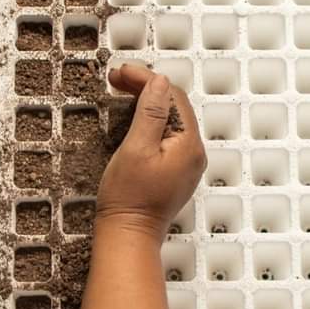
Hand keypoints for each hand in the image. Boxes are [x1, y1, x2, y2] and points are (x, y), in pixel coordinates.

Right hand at [96, 65, 206, 240]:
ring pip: (169, 120)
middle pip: (173, 107)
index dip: (146, 80)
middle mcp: (193, 153)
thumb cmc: (128, 197)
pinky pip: (166, 136)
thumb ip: (150, 113)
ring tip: (120, 92)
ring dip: (146, 102)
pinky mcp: (174, 172)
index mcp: (189, 145)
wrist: (127, 235)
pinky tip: (132, 116)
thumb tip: (159, 83)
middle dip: (145, 88)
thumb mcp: (135, 148)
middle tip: (116, 79)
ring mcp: (185, 164)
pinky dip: (149, 121)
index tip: (120, 73)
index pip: (172, 97)